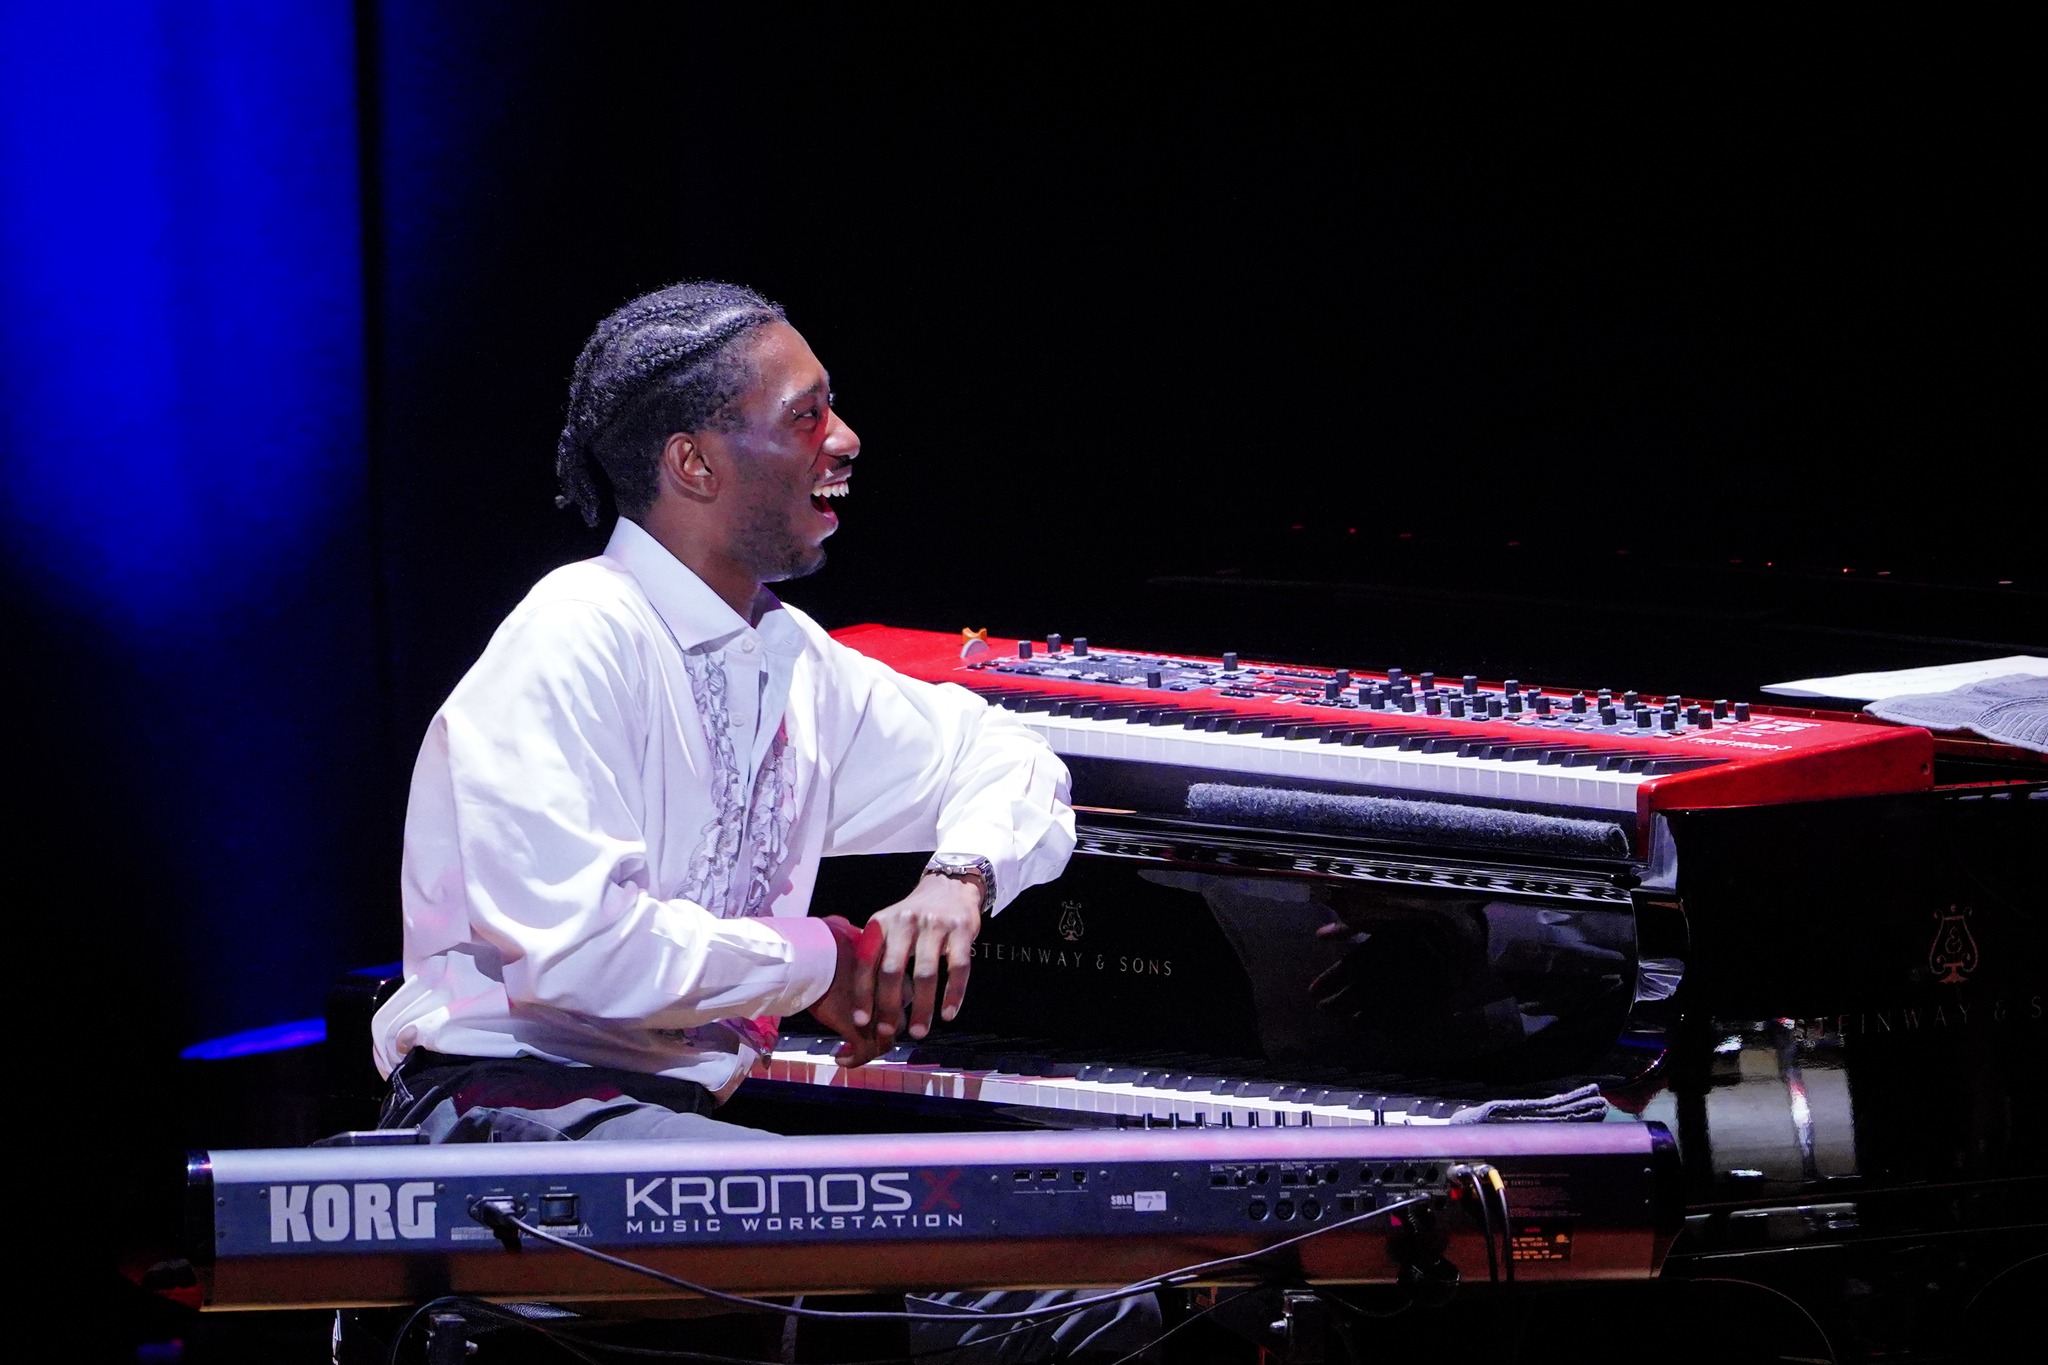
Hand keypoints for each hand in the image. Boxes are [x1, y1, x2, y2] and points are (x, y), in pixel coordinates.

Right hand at [808, 915, 884, 1067]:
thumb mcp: (843, 930)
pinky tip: (840, 1058)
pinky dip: (855, 1059)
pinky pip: (864, 1052)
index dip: (892, 1005)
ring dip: (869, 1048)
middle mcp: (888, 991)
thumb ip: (850, 934)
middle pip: (898, 1016)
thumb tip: (841, 926)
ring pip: (885, 1039)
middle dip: (884, 1029)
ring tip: (849, 1052)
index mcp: (889, 969)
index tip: (878, 1012)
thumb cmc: (822, 940)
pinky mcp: (859, 1028)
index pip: (903, 992)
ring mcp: (875, 1010)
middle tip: (865, 1034)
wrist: (810, 956)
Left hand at [853, 872, 980, 1043]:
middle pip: (893, 970)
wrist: (950, 885)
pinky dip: (953, 994)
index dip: (863, 993)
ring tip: (918, 1032)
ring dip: (922, 1007)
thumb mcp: (890, 926)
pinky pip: (957, 967)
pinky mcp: (961, 929)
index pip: (867, 962)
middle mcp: (905, 922)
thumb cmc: (915, 916)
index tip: (862, 1020)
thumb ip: (879, 954)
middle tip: (888, 1033)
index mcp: (882, 923)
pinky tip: (948, 1014)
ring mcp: (935, 925)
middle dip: (888, 1006)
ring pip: (925, 973)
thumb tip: (866, 1002)